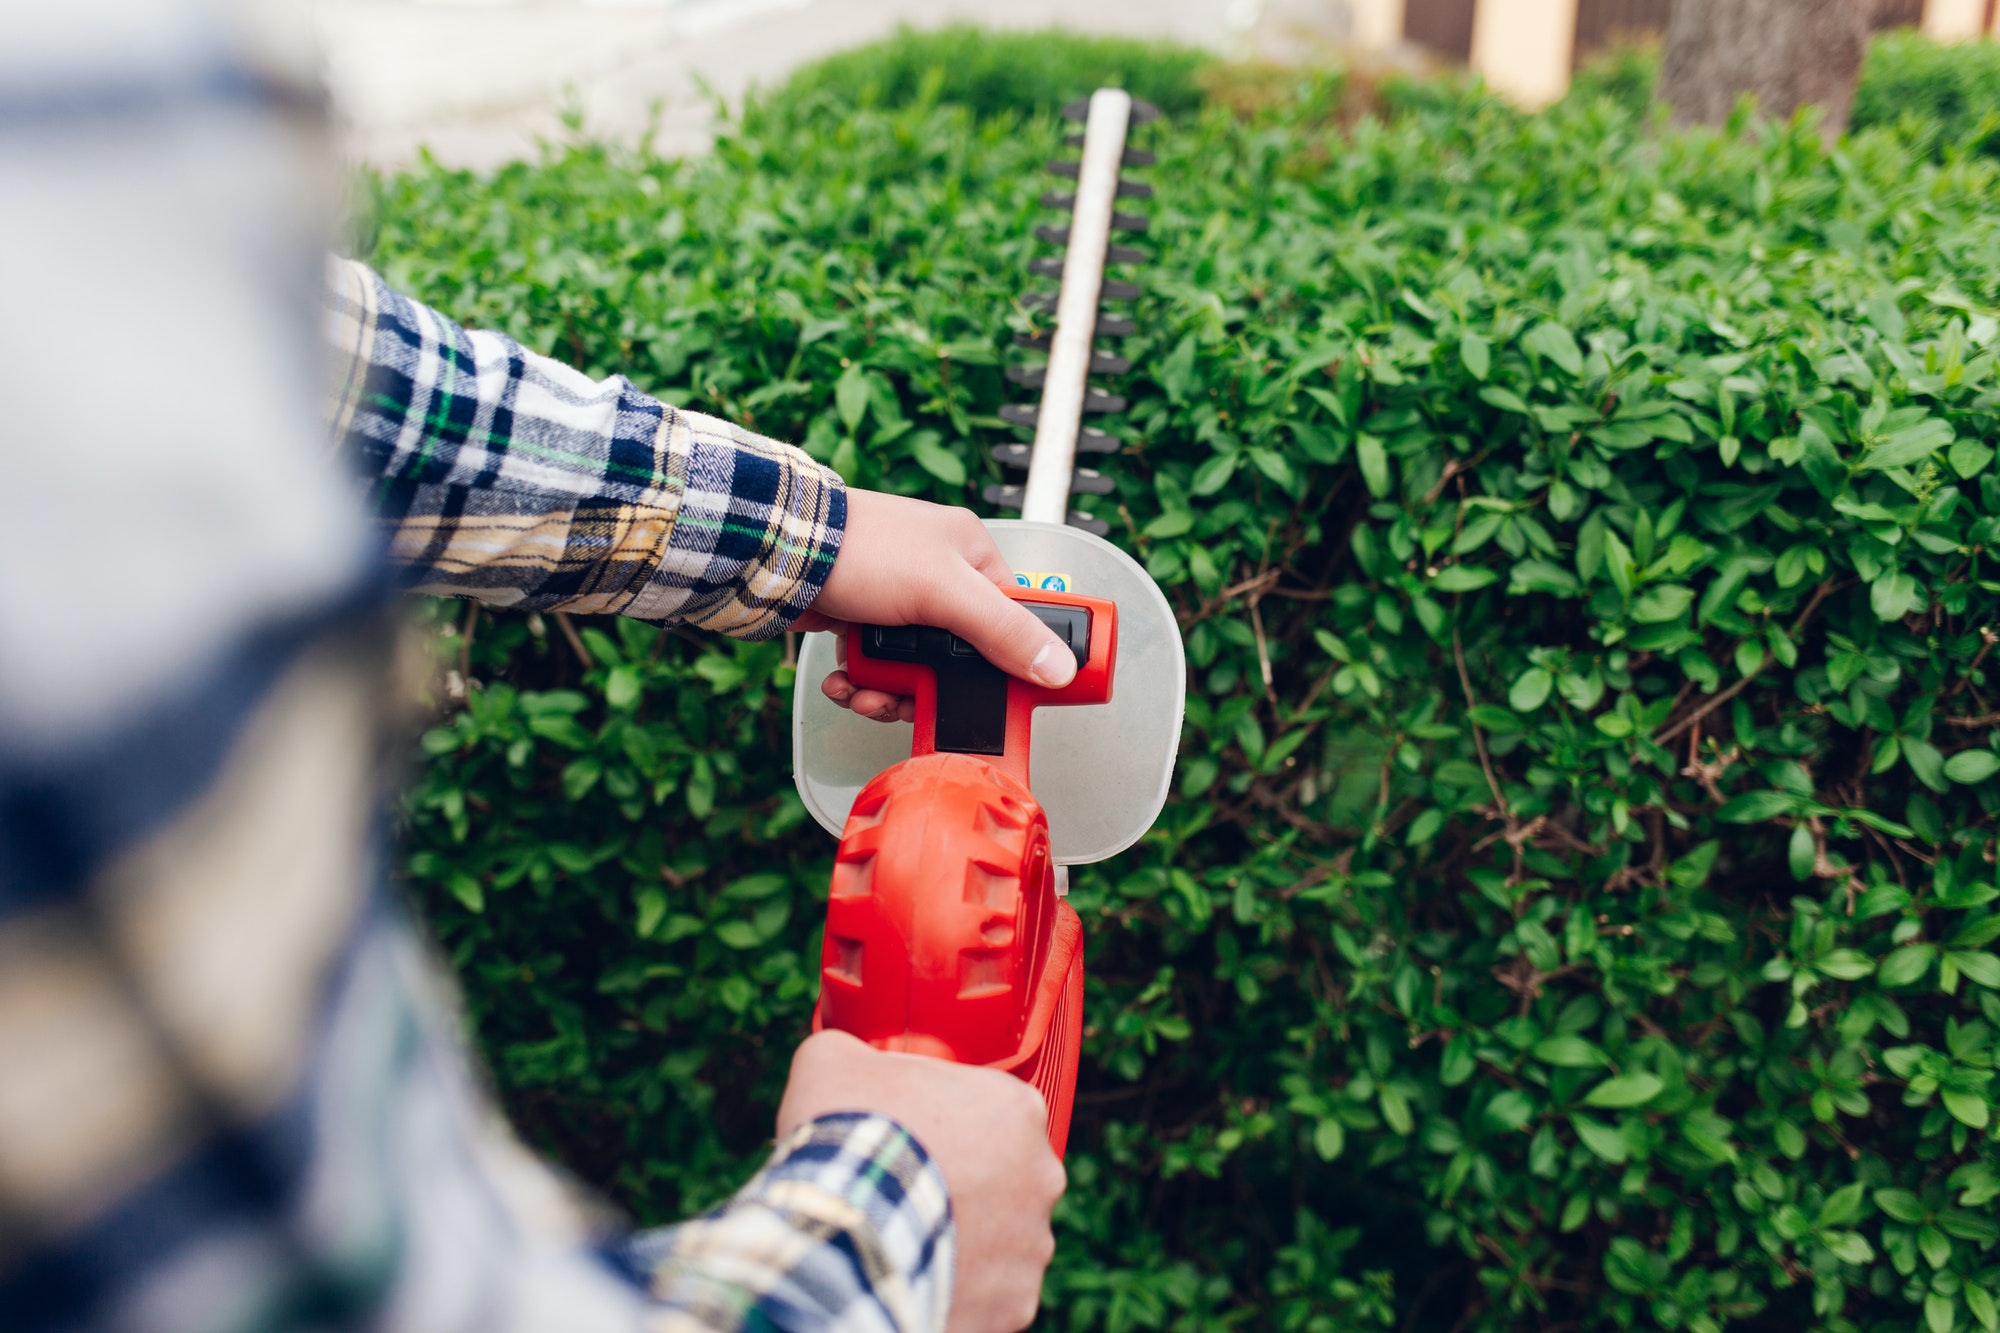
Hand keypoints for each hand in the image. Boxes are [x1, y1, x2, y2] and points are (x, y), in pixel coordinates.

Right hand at [777, 1030, 1063, 1332]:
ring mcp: (1032, 1244)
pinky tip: (914, 1273)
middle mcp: (1042, 1175)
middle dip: (964, 1181)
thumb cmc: (850, 1138)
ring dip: (963, 1236)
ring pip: (1001, 1237)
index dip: (947, 1118)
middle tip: (907, 1186)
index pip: (992, 1108)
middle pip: (1005, 1174)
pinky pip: (990, 1291)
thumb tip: (843, 1054)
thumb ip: (855, 1052)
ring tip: (905, 1235)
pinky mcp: (1015, 1302)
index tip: (913, 1132)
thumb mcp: (836, 1061)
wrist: (843, 1231)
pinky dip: (958, 1285)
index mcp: (1017, 1107)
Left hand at [792, 490, 1075, 722]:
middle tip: (915, 701)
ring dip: (890, 693)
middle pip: (960, 657)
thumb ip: (1003, 631)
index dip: (1014, 659)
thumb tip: (1058, 666)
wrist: (777, 553)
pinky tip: (846, 684)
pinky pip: (878, 668)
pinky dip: (862, 683)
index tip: (1011, 696)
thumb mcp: (945, 591)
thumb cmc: (861, 550)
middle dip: (933, 688)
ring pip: (915, 670)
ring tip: (868, 695)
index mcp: (969, 554)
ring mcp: (897, 601)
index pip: (1014, 617)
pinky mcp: (861, 621)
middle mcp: (936, 576)